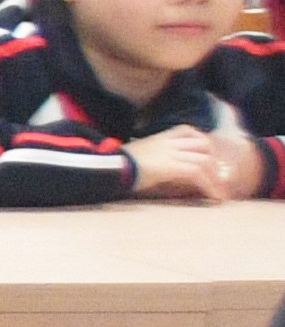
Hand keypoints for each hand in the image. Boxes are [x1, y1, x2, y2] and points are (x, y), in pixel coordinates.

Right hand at [129, 124, 258, 202]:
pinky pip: (197, 173)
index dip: (200, 141)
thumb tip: (158, 169)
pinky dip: (209, 185)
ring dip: (215, 176)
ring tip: (218, 191)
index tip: (206, 154)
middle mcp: (168, 143)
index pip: (187, 131)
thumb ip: (151, 158)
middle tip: (215, 175)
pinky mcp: (171, 167)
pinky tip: (213, 196)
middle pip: (202, 143)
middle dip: (213, 159)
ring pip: (204, 159)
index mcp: (158, 138)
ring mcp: (170, 154)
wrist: (109, 169)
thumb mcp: (137, 156)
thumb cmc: (117, 165)